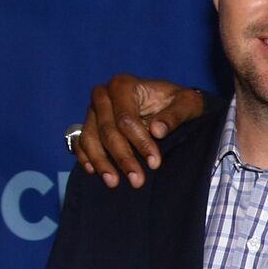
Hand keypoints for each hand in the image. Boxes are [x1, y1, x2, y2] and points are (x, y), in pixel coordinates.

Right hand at [72, 75, 205, 188]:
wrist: (167, 102)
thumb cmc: (177, 101)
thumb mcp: (186, 103)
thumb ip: (174, 115)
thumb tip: (158, 131)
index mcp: (123, 85)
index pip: (126, 118)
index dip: (139, 142)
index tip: (155, 163)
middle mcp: (103, 95)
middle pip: (107, 130)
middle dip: (122, 157)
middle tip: (137, 180)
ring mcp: (93, 110)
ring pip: (90, 138)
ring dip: (102, 163)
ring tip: (114, 183)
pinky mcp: (89, 124)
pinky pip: (81, 142)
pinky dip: (86, 157)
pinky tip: (94, 172)